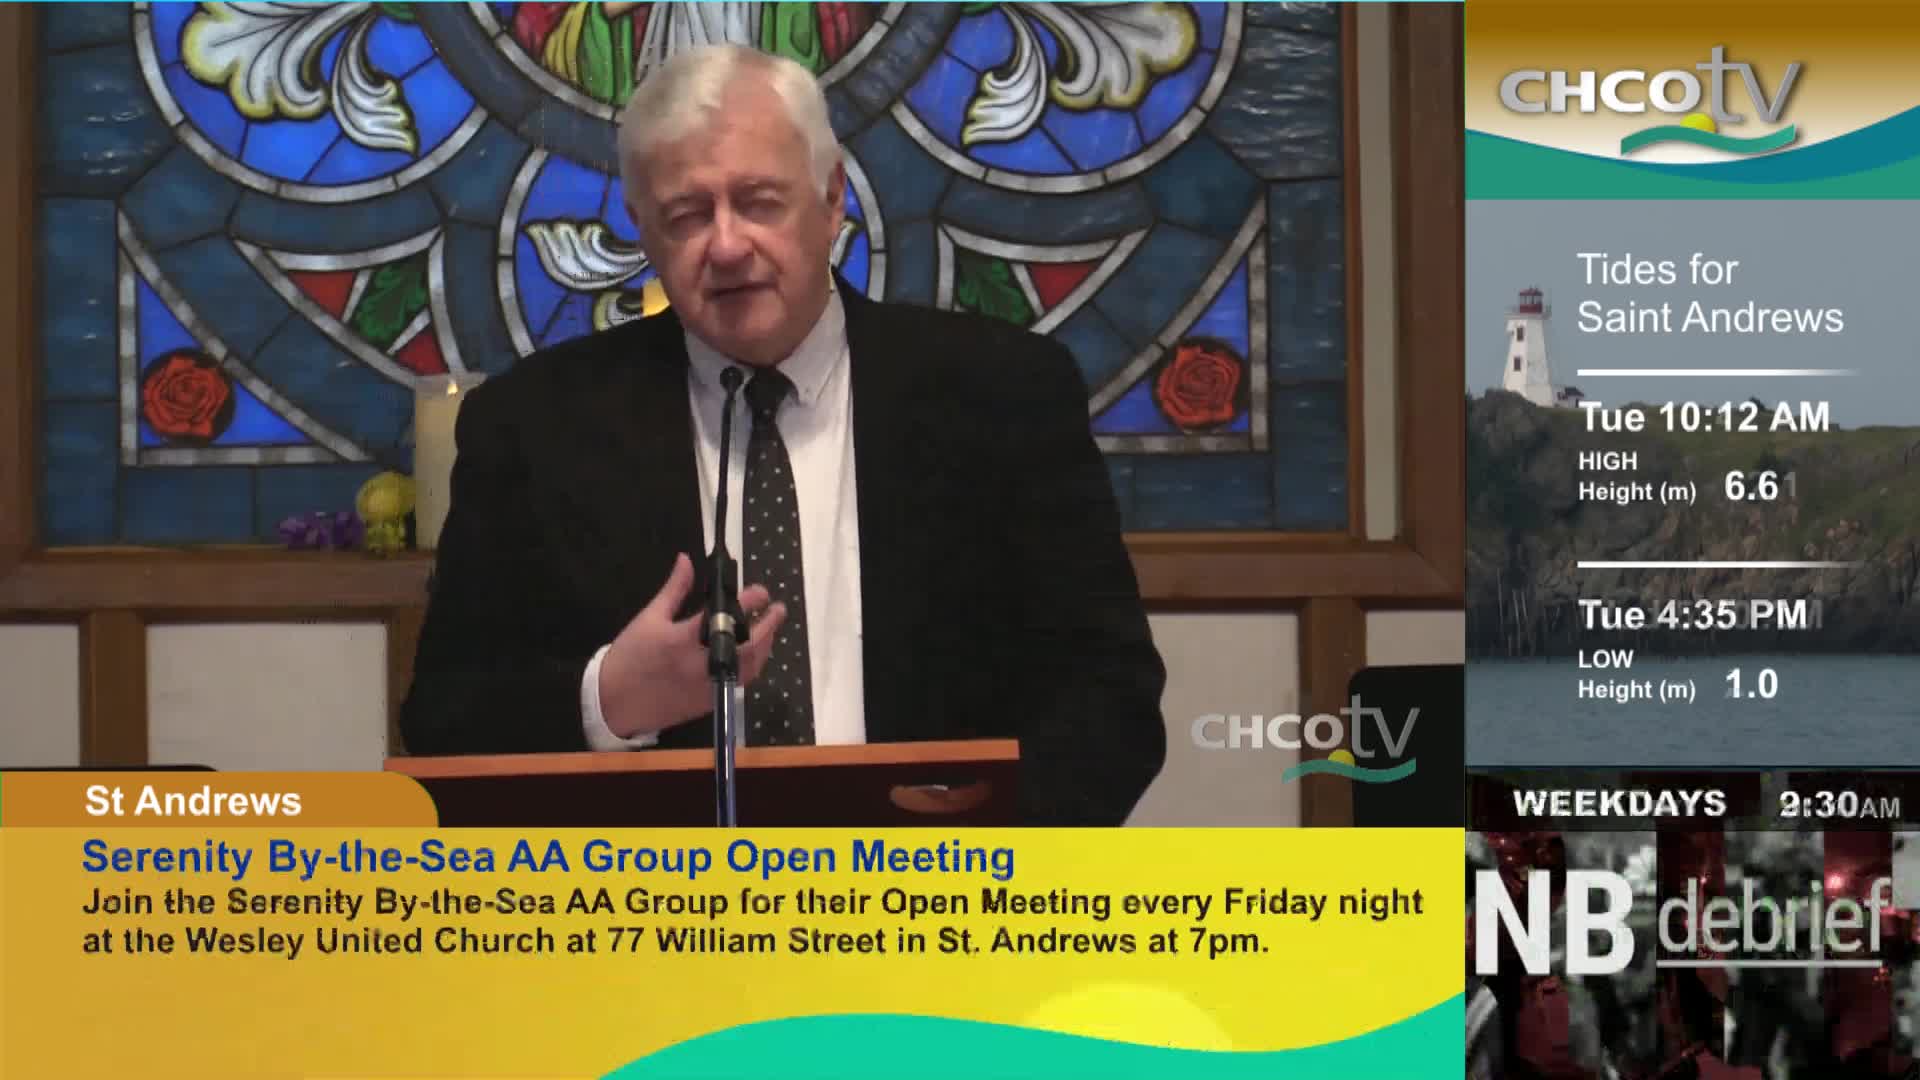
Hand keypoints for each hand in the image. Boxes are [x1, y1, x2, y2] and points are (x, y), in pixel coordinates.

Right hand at [598, 553, 788, 737]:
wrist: (614, 703)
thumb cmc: (629, 656)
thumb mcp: (648, 618)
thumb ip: (674, 590)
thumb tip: (687, 559)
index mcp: (682, 640)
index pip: (724, 616)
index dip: (747, 601)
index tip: (758, 590)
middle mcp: (700, 664)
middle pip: (746, 644)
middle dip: (767, 625)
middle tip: (777, 608)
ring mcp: (708, 685)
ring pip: (749, 666)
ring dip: (765, 645)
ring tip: (770, 627)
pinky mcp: (710, 701)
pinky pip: (740, 682)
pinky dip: (752, 665)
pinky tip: (755, 651)